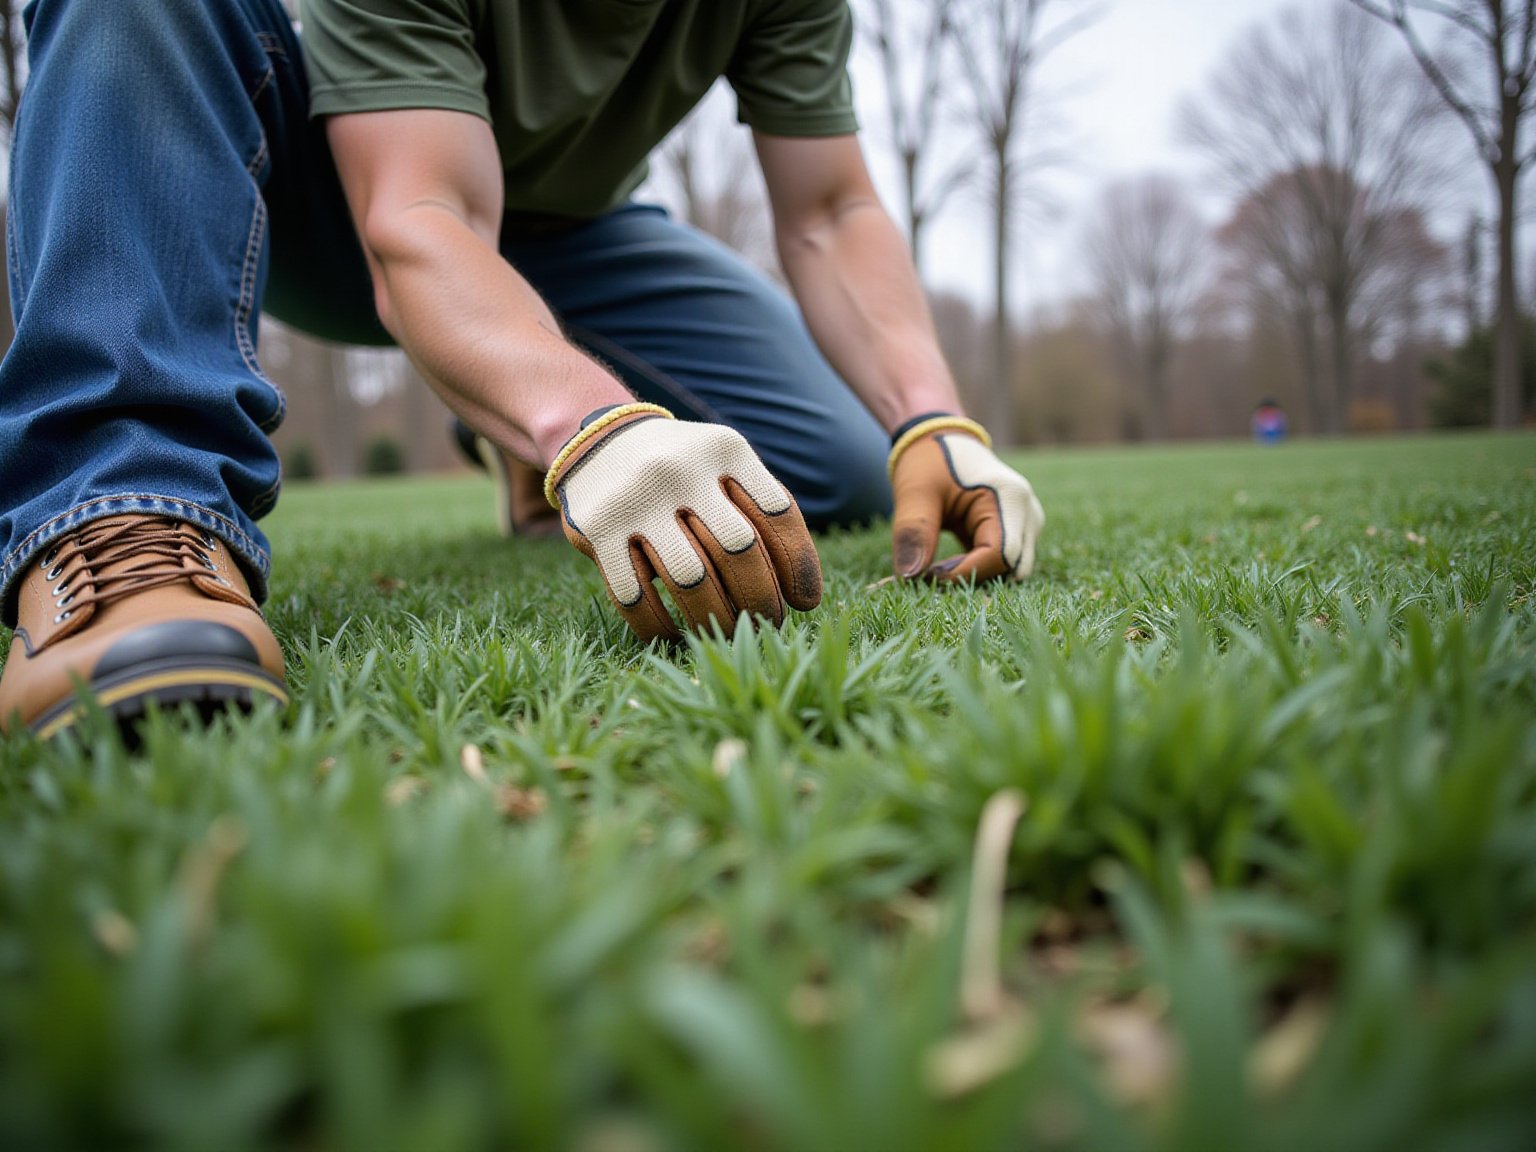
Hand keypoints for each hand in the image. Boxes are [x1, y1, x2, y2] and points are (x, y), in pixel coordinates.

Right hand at [545, 404, 822, 639]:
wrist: (602, 442)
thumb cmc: (687, 471)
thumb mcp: (726, 466)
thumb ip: (764, 510)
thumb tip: (806, 596)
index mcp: (726, 450)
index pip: (779, 514)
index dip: (799, 565)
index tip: (804, 602)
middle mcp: (682, 469)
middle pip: (739, 549)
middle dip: (761, 599)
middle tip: (768, 623)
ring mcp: (637, 499)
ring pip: (691, 579)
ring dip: (716, 618)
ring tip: (729, 634)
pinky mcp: (599, 529)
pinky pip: (634, 595)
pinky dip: (658, 626)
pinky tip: (676, 634)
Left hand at [888, 415, 1044, 581]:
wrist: (941, 439)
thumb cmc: (929, 461)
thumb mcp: (915, 493)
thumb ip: (913, 534)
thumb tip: (910, 577)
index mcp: (1010, 498)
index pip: (1000, 555)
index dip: (964, 573)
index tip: (927, 575)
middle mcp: (1028, 512)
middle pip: (1010, 567)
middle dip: (971, 578)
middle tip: (929, 575)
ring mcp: (1027, 523)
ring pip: (1007, 569)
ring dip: (973, 576)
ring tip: (935, 567)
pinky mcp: (1016, 532)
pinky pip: (1001, 563)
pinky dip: (974, 570)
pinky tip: (945, 565)